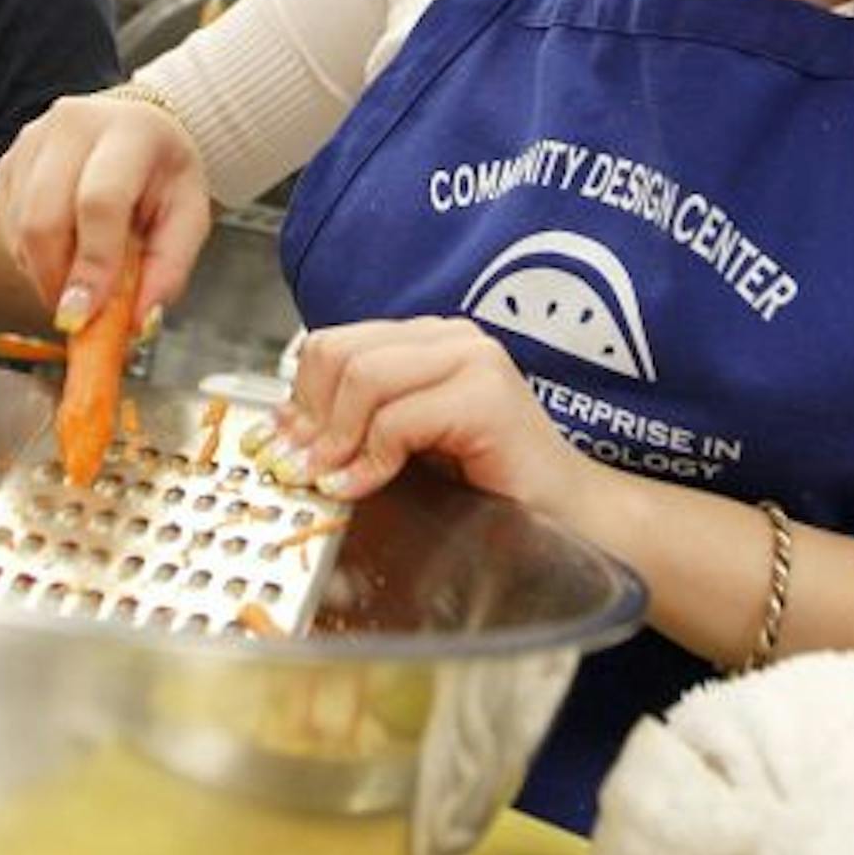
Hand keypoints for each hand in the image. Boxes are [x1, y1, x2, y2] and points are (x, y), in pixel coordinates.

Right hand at [0, 91, 210, 333]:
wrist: (137, 129)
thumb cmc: (164, 176)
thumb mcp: (189, 217)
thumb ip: (169, 269)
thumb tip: (138, 321)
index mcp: (131, 130)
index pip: (100, 202)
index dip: (91, 265)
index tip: (84, 316)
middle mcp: (74, 123)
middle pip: (45, 217)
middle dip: (56, 280)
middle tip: (78, 316)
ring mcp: (34, 139)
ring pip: (20, 228)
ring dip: (44, 272)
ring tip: (81, 276)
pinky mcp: (9, 160)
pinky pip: (8, 226)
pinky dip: (31, 257)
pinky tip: (64, 251)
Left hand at [274, 318, 583, 511]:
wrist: (569, 517)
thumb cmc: (489, 487)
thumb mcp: (404, 446)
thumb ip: (354, 424)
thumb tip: (283, 427)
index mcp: (426, 340)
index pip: (333, 344)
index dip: (298, 396)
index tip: (284, 445)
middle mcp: (449, 337)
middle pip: (339, 353)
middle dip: (309, 416)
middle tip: (301, 467)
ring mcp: (473, 360)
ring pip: (363, 378)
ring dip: (336, 438)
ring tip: (332, 480)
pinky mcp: (486, 397)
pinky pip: (398, 419)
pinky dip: (371, 459)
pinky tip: (366, 486)